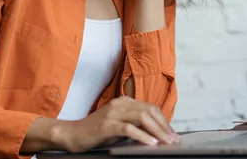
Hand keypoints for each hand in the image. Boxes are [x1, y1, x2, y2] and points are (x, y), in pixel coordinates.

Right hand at [56, 96, 179, 152]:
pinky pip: (129, 128)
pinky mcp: (106, 125)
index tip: (172, 134)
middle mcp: (119, 104)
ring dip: (157, 131)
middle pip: (148, 111)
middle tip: (174, 139)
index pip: (150, 108)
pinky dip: (142, 136)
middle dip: (164, 126)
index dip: (163, 121)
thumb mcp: (118, 125)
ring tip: (166, 142)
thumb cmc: (96, 133)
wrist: (72, 134)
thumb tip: (156, 134)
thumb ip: (134, 124)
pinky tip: (151, 143)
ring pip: (142, 118)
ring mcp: (112, 113)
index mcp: (123, 101)